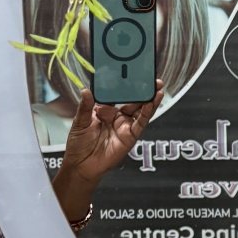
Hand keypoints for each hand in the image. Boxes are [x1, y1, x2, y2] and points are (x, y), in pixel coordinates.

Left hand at [52, 82, 161, 223]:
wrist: (81, 165)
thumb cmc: (79, 145)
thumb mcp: (79, 122)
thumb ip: (85, 107)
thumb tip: (86, 91)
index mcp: (105, 110)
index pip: (117, 94)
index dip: (125, 84)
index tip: (130, 72)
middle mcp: (117, 116)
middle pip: (133, 100)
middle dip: (143, 89)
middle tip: (152, 77)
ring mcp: (125, 125)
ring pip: (140, 109)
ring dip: (150, 98)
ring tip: (158, 87)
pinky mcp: (131, 136)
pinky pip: (141, 122)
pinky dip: (148, 112)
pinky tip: (153, 101)